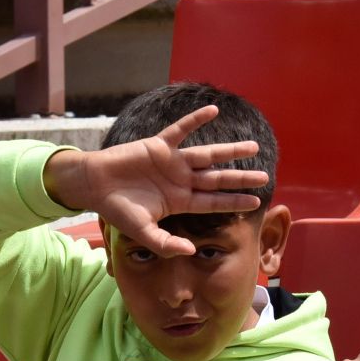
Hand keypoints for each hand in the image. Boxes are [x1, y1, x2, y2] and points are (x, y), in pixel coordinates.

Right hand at [43, 104, 267, 257]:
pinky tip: (214, 110)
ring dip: (229, 150)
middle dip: (240, 178)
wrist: (94, 186)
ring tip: (252, 146)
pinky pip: (181, 130)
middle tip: (264, 175)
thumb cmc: (117, 210)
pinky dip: (196, 120)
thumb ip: (166, 244)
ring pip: (207, 155)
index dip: (234, 201)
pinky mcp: (159, 145)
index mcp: (179, 201)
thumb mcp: (143, 233)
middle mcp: (181, 180)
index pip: (213, 201)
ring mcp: (172, 162)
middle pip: (217, 178)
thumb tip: (191, 250)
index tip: (255, 202)